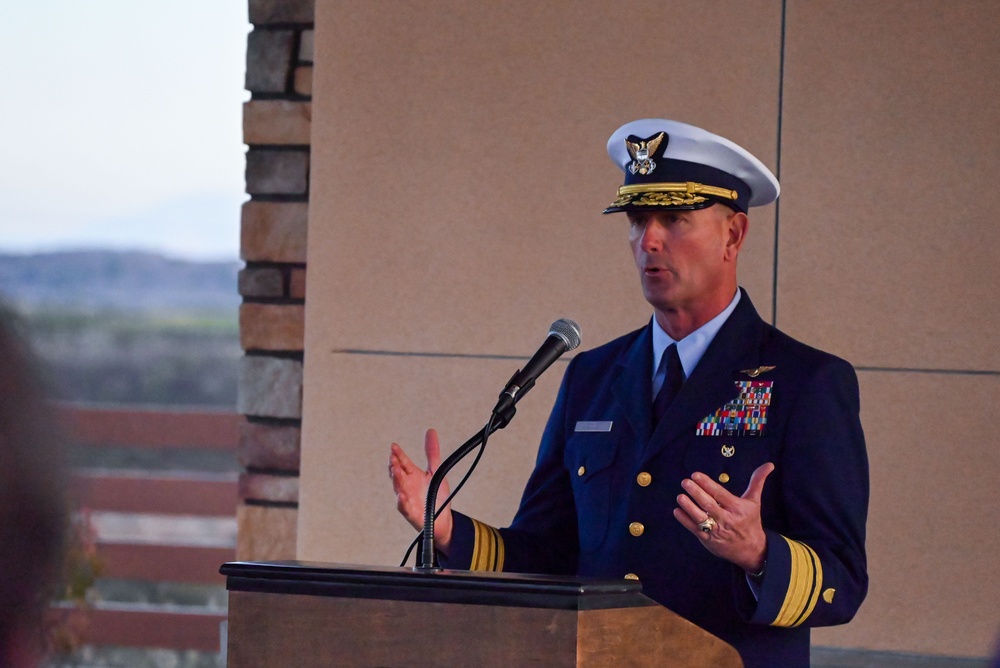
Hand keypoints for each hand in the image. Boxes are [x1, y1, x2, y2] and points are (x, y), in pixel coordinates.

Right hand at [389, 428, 452, 553]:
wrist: (442, 519)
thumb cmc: (436, 496)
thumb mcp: (436, 471)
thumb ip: (432, 452)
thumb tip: (431, 431)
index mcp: (412, 475)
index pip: (403, 462)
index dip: (398, 454)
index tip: (394, 446)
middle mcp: (407, 486)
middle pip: (398, 474)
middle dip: (394, 466)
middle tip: (393, 458)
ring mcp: (407, 499)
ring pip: (399, 488)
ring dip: (396, 480)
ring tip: (395, 470)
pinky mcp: (411, 512)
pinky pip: (404, 507)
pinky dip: (402, 502)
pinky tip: (401, 496)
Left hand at [673, 463, 773, 572]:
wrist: (752, 550)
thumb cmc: (750, 521)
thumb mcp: (754, 501)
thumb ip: (757, 481)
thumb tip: (768, 464)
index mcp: (737, 508)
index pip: (720, 494)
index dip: (707, 484)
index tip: (695, 475)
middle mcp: (726, 519)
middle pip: (709, 504)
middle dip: (696, 493)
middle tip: (685, 482)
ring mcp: (717, 531)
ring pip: (700, 518)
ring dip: (689, 507)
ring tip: (680, 496)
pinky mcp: (709, 541)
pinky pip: (695, 529)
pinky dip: (685, 521)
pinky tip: (677, 511)